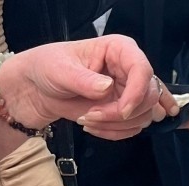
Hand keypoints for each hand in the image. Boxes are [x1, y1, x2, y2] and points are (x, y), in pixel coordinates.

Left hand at [0, 35, 176, 138]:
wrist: (39, 90)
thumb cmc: (47, 68)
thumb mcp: (60, 70)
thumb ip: (83, 79)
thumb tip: (107, 87)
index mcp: (119, 50)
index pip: (143, 70)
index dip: (137, 93)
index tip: (122, 111)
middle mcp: (130, 70)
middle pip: (149, 97)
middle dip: (122, 114)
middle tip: (92, 116)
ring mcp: (130, 92)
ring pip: (145, 116)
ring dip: (117, 125)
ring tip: (88, 120)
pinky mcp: (127, 110)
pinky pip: (135, 127)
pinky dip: (116, 132)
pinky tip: (96, 126)